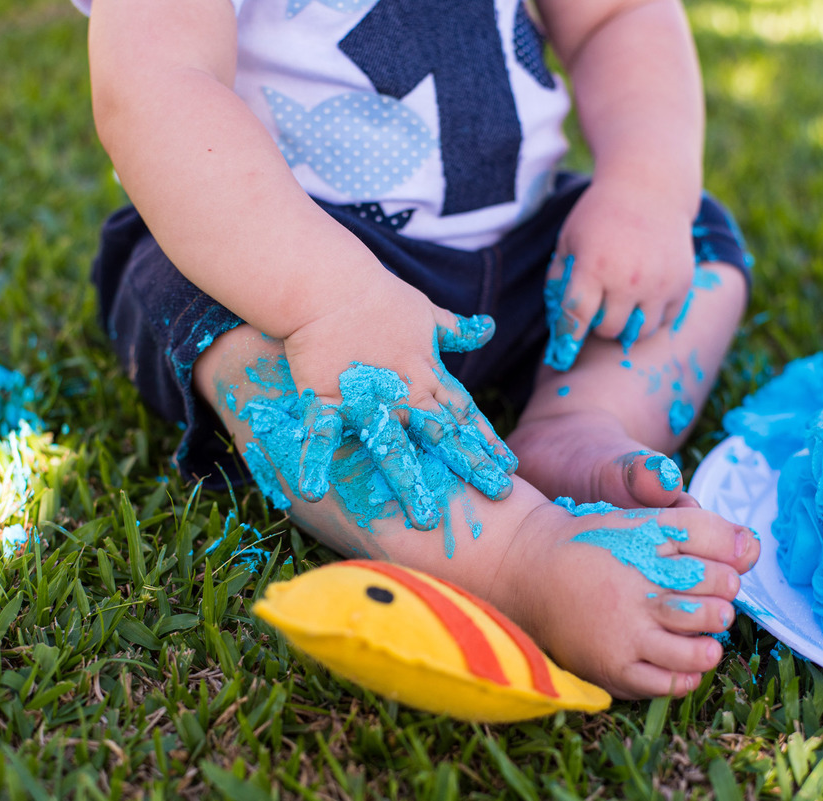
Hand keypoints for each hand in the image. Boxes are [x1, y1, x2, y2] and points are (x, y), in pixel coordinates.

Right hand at [283, 273, 516, 529]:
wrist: (331, 283)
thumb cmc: (379, 300)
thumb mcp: (426, 315)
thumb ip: (456, 331)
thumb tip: (488, 328)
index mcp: (427, 377)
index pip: (465, 414)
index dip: (487, 441)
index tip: (509, 468)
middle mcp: (404, 393)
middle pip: (444, 436)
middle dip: (472, 466)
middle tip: (499, 496)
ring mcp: (367, 399)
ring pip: (393, 447)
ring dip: (409, 483)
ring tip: (424, 521)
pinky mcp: (328, 397)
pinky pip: (320, 435)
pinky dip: (315, 461)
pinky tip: (313, 492)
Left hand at [544, 182, 695, 370]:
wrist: (650, 187)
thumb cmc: (600, 215)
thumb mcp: (569, 239)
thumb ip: (559, 279)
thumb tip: (558, 320)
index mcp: (594, 267)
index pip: (577, 318)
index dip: (569, 334)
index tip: (566, 345)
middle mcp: (629, 278)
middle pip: (609, 330)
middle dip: (600, 323)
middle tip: (600, 307)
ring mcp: (659, 282)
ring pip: (640, 332)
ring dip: (628, 324)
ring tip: (623, 304)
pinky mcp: (682, 283)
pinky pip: (665, 319)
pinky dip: (654, 315)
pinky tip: (645, 296)